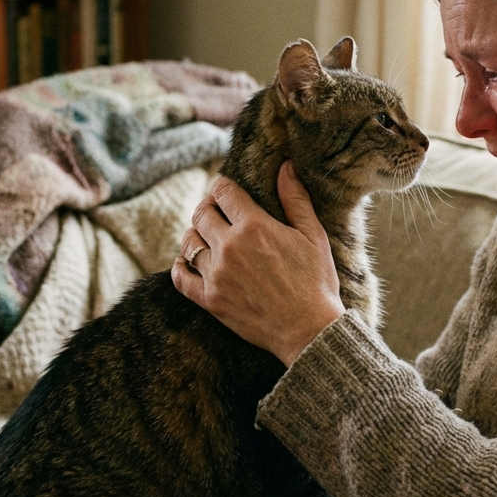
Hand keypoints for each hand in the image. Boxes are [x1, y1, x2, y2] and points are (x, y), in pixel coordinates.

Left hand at [171, 162, 345, 365]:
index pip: (223, 191)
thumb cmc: (316, 282)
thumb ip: (296, 199)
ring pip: (189, 242)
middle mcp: (229, 247)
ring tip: (207, 236)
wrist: (309, 330)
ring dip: (195, 234)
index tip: (226, 191)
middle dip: (208, 207)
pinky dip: (180, 265)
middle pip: (201, 213)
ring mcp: (216, 275)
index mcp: (254, 226)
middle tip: (217, 212)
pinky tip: (190, 261)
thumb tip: (286, 166)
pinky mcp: (210, 300)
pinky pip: (180, 276)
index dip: (222, 186)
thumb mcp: (313, 236)